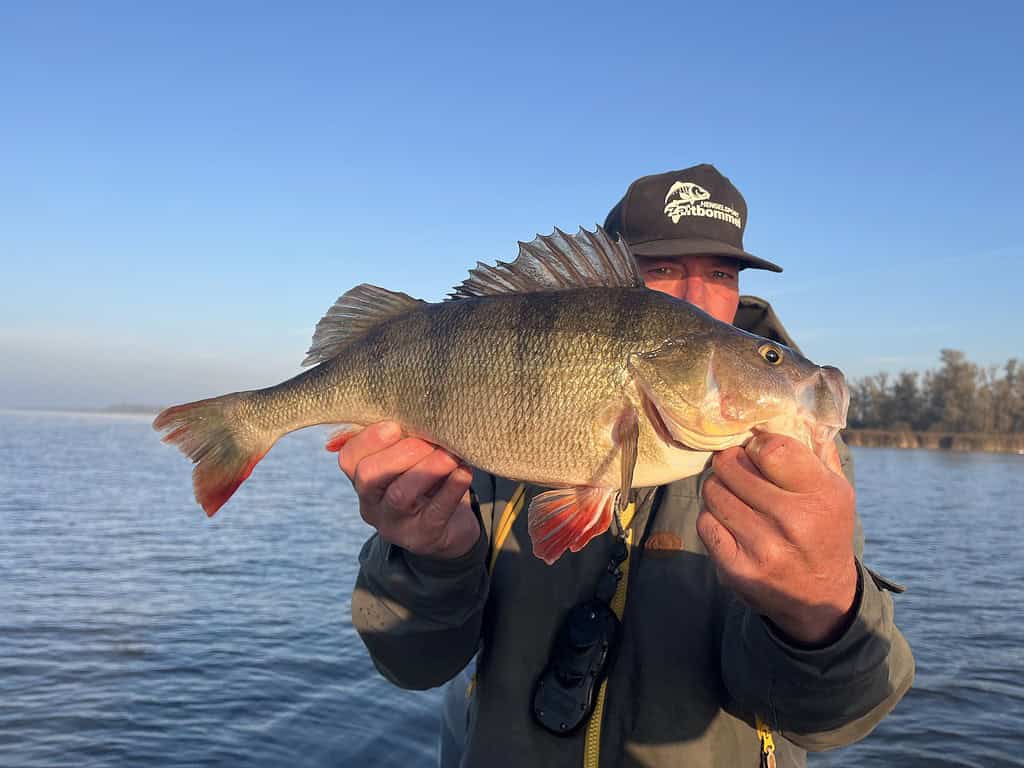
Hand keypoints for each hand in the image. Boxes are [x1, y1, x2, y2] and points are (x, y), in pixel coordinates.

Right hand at [335, 421, 479, 558]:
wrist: (450, 527)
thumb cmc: (426, 481)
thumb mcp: (409, 459)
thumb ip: (403, 437)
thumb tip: (416, 404)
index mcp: (362, 480)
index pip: (349, 458)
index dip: (369, 439)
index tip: (396, 425)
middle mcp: (372, 504)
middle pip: (369, 476)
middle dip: (400, 453)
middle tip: (428, 441)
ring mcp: (395, 525)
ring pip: (400, 495)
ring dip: (427, 469)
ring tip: (450, 455)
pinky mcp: (424, 537)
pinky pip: (435, 512)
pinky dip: (451, 488)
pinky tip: (464, 472)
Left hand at [697, 433, 858, 644]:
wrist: (820, 600)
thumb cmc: (825, 532)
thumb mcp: (837, 492)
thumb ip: (818, 450)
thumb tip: (794, 409)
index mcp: (823, 496)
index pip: (772, 448)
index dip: (756, 443)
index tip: (756, 450)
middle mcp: (794, 521)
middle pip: (732, 466)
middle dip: (729, 462)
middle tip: (734, 466)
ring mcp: (763, 548)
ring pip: (714, 492)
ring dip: (718, 488)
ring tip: (732, 493)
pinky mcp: (737, 569)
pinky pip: (706, 523)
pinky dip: (712, 517)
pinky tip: (729, 520)